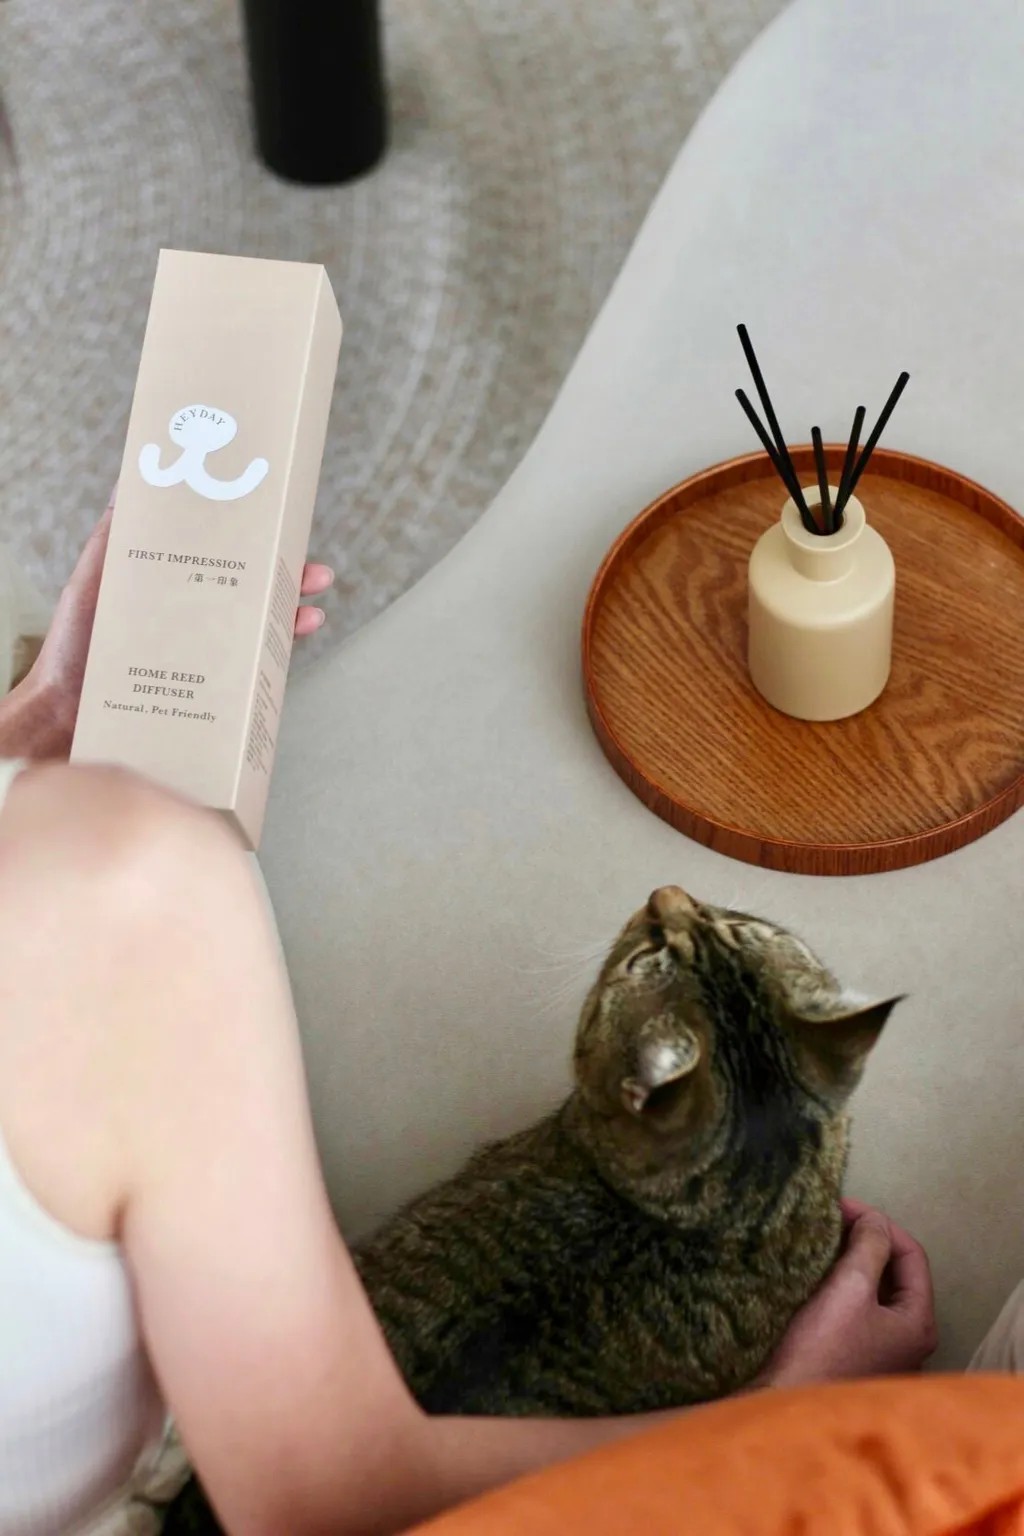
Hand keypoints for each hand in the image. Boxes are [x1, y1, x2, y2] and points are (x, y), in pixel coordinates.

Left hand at [12, 491, 334, 756]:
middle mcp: (195, 622)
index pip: (226, 559)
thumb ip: (112, 538)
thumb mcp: (92, 581)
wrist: (61, 715)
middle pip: (252, 595)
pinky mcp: (206, 694)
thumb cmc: (70, 650)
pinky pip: (246, 679)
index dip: (258, 544)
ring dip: (288, 622)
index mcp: (175, 589)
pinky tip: (281, 659)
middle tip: (315, 575)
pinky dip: (271, 668)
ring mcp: (203, 657)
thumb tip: (133, 484)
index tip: (283, 529)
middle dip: (289, 583)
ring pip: (257, 635)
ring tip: (309, 615)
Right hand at [760, 1198, 936, 1388]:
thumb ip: (869, 1246)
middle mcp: (908, 1339)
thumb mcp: (850, 1288)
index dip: (879, 1223)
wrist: (786, 1405)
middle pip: (896, 1273)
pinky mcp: (854, 1358)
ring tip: (825, 1241)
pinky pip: (857, 1309)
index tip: (843, 1206)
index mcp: (918, 1322)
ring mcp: (882, 1352)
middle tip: (834, 1220)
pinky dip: (842, 1284)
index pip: (912, 1255)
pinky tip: (818, 1275)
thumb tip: (875, 1221)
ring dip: (853, 1261)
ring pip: (875, 1291)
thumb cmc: (824, 1348)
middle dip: (867, 1241)